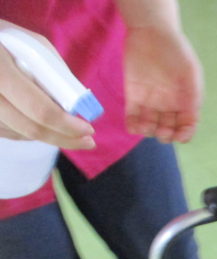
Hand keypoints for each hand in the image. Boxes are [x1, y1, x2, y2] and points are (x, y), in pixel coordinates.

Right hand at [0, 21, 94, 148]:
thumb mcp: (34, 47)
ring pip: (22, 134)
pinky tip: (37, 119)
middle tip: (87, 141)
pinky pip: (11, 133)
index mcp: (0, 69)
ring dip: (49, 134)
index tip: (88, 129)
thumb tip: (79, 106)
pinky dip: (30, 130)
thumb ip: (56, 74)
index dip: (66, 124)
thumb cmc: (8, 41)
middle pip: (30, 128)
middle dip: (64, 137)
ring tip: (64, 125)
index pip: (38, 108)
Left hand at [123, 26, 202, 142]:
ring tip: (146, 127)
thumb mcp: (191, 72)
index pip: (187, 126)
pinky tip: (134, 126)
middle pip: (169, 129)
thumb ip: (193, 95)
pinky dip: (133, 126)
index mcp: (186, 101)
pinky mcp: (134, 96)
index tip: (180, 136)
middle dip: (166, 135)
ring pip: (150, 126)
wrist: (152, 32)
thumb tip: (193, 116)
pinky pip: (132, 117)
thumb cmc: (175, 51)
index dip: (185, 135)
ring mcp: (151, 102)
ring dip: (149, 132)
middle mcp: (169, 105)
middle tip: (162, 130)